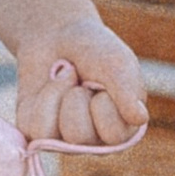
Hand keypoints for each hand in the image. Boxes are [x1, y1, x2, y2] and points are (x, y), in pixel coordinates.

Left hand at [15, 17, 147, 153]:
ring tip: (66, 79)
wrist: (59, 34)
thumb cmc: (95, 51)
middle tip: (82, 81)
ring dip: (57, 94)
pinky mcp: (37, 131)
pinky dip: (41, 98)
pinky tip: (50, 86)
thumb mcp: (118, 64)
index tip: (104, 85)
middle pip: (79, 136)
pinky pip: (34, 127)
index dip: (105, 103)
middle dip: (77, 97)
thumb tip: (140, 119)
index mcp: (122, 129)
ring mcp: (64, 139)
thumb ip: (129, 91)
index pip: (113, 135)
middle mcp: (94, 141)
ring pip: (53, 133)